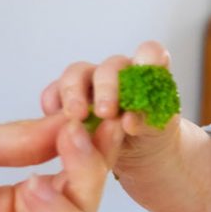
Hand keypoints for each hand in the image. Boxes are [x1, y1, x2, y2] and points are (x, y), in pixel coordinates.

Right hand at [40, 40, 178, 162]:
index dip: (148, 58)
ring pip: (76, 74)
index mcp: (147, 74)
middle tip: (106, 112)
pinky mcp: (67, 98)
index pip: (150, 54)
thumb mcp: (157, 133)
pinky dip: (54, 105)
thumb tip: (130, 120)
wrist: (136, 157)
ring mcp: (90, 83)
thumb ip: (147, 123)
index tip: (144, 71)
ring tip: (77, 117)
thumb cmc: (150, 136)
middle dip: (106, 87)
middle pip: (109, 67)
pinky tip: (58, 123)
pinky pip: (53, 93)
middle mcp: (118, 73)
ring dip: (74, 93)